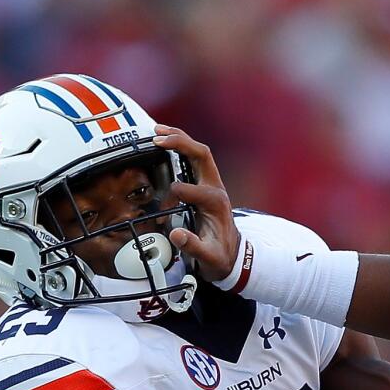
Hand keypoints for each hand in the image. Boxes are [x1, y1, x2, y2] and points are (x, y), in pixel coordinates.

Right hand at [154, 125, 240, 281]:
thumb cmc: (220, 256)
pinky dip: (179, 148)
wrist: (233, 256)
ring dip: (179, 140)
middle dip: (180, 143)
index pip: (195, 189)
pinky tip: (164, 143)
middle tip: (157, 138)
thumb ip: (193, 246)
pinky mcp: (205, 184)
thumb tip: (176, 234)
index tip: (164, 206)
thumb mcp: (208, 257)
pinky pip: (193, 159)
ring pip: (198, 152)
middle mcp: (216, 188)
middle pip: (201, 155)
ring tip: (157, 131)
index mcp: (217, 203)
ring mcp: (211, 184)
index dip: (177, 194)